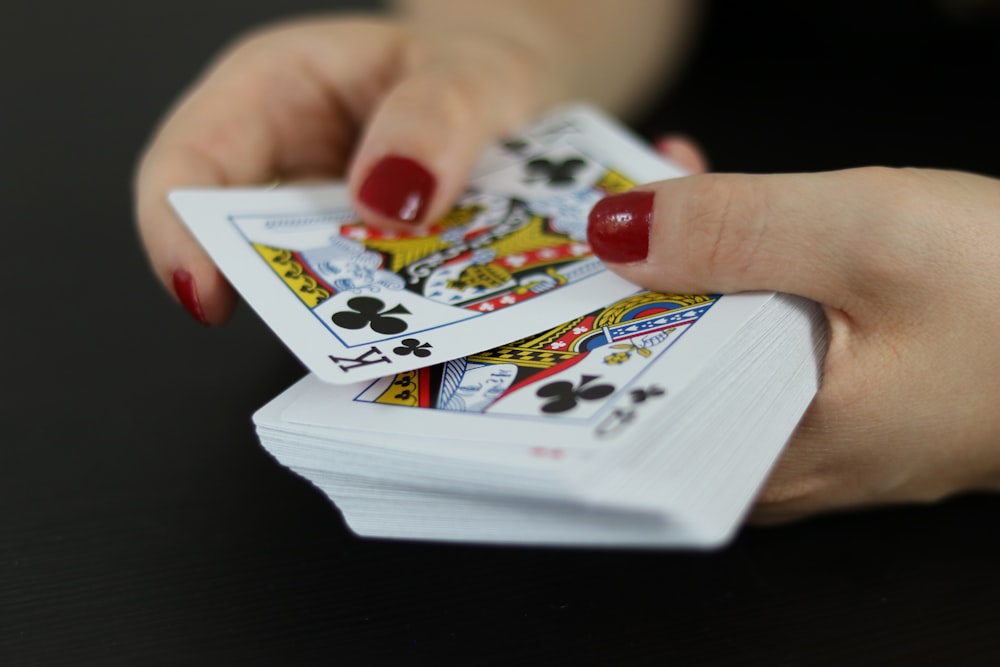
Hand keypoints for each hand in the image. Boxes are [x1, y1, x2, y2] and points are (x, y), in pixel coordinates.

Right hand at [133, 2, 697, 324]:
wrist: (506, 91)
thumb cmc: (473, 64)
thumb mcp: (470, 73)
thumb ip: (436, 118)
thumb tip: (387, 198)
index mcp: (273, 87)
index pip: (189, 160)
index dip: (179, 230)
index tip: (208, 297)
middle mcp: (281, 155)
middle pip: (233, 236)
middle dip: (276, 290)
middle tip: (335, 335)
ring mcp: (317, 214)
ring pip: (298, 280)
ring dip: (341, 312)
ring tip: (397, 332)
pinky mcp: (357, 256)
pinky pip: (352, 293)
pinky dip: (381, 313)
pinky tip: (423, 325)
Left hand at [587, 165, 999, 522]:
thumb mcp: (865, 237)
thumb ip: (733, 231)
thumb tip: (615, 229)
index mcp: (769, 455)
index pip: (633, 397)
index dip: (587, 318)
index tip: (555, 257)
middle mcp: (778, 460)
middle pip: (662, 367)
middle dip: (628, 279)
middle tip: (596, 208)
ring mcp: (808, 428)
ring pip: (708, 344)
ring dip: (682, 265)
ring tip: (653, 196)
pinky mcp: (835, 393)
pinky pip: (755, 334)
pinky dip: (734, 275)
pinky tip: (722, 222)